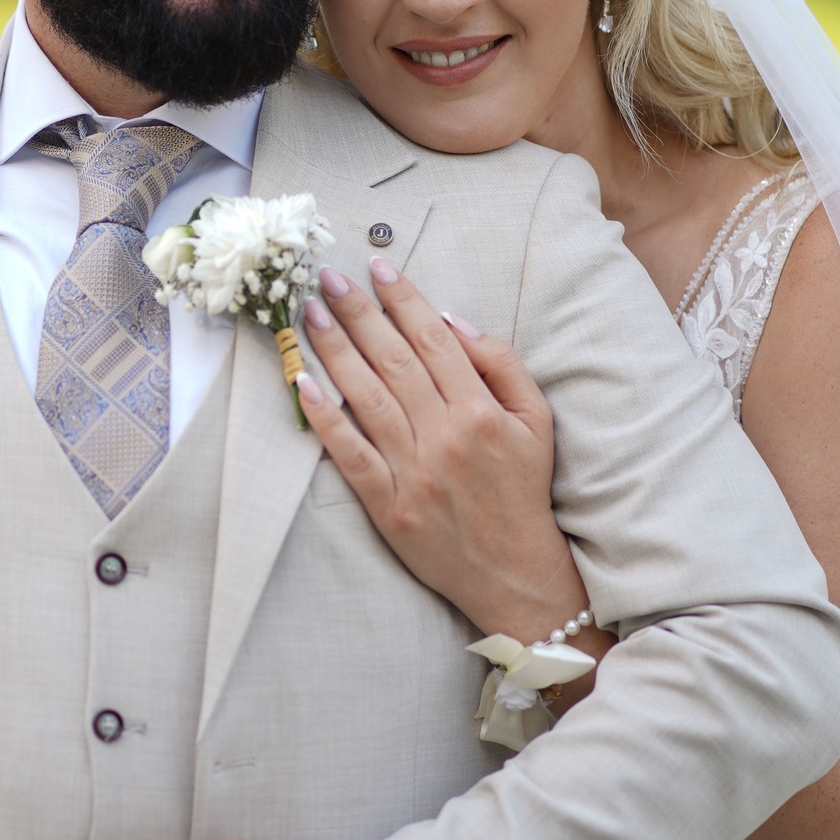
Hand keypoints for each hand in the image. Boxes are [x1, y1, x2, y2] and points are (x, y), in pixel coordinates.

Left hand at [297, 257, 605, 663]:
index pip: (434, 341)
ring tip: (310, 314)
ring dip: (336, 351)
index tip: (378, 267)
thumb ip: (503, 366)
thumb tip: (454, 323)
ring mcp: (414, 472)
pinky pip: (351, 455)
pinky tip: (302, 384)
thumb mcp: (537, 422)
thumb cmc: (522, 490)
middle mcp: (445, 436)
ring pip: (367, 399)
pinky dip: (325, 420)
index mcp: (481, 411)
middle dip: (358, 313)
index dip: (404, 300)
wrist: (515, 573)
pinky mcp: (388, 506)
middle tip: (329, 277)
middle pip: (394, 361)